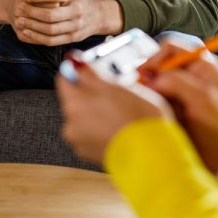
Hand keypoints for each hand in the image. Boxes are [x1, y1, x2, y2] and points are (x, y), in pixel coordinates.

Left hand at [0, 0, 123, 43]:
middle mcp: (78, 11)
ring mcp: (76, 26)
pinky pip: (52, 40)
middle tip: (19, 10)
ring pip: (50, 29)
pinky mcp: (72, 38)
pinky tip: (26, 31)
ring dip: (32, 26)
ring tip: (19, 21)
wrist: (95, 16)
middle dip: (32, 13)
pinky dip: (37, 36)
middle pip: (51, 15)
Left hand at [56, 62, 172, 164]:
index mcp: (75, 103)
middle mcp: (70, 124)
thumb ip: (91, 74)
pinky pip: (92, 133)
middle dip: (93, 94)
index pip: (65, 78)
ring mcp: (80, 141)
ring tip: (122, 113)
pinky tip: (120, 128)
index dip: (80, 71)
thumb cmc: (138, 119)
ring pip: (85, 116)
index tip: (94, 70)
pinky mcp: (90, 154)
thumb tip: (74, 61)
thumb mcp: (117, 86)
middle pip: (76, 99)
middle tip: (117, 93)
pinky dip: (102, 128)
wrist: (152, 156)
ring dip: (98, 112)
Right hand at [139, 40, 217, 178]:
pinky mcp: (178, 110)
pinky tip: (158, 119)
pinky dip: (155, 109)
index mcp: (201, 64)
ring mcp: (184, 93)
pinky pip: (159, 103)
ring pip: (157, 86)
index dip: (154, 59)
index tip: (142, 76)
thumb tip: (152, 78)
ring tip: (153, 109)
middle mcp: (192, 75)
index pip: (170, 48)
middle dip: (150, 79)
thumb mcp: (202, 98)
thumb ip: (177, 82)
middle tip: (144, 95)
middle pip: (160, 67)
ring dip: (152, 96)